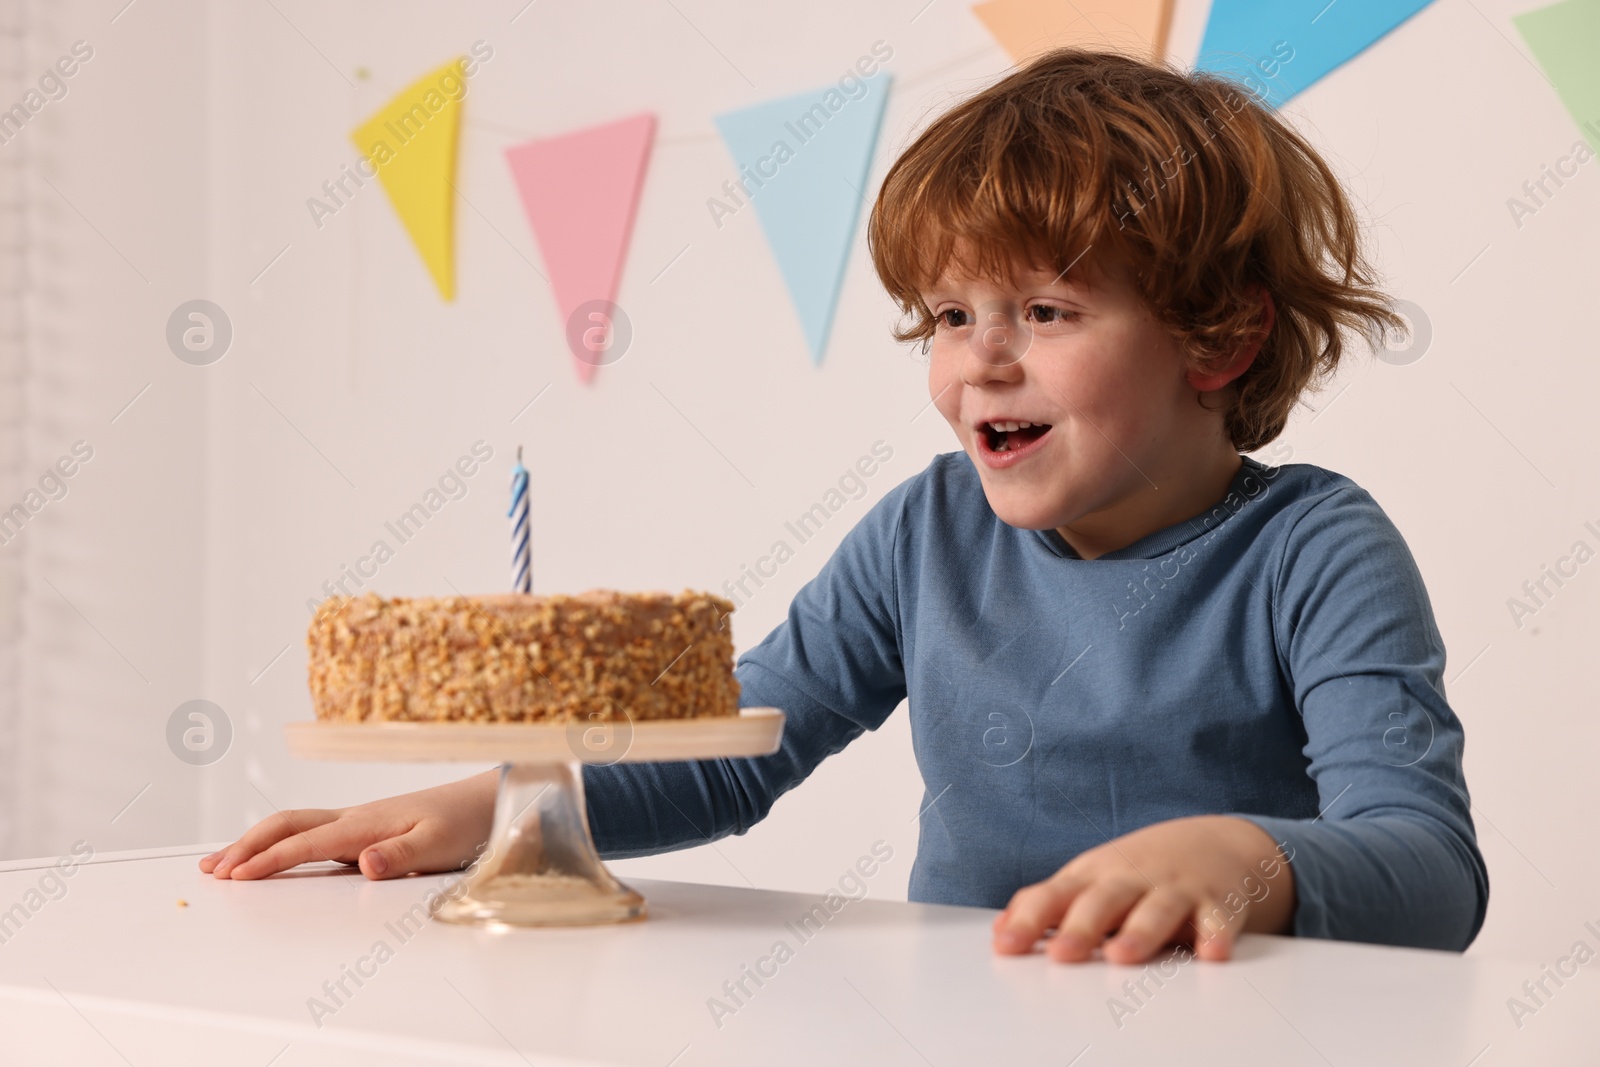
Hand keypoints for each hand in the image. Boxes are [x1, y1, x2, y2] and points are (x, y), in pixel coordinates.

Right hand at [199, 769, 499, 880]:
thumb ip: (402, 854)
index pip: (306, 842)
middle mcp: (353, 818)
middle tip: (211, 870)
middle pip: (286, 826)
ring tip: (221, 863)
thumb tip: (365, 864)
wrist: (484, 802)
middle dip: (246, 846)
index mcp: (364, 824)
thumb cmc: (464, 822)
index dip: (269, 859)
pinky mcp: (363, 829)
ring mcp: (355, 821)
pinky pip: (309, 833)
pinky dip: (279, 843)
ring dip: (255, 841)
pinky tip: (272, 857)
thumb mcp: (439, 844)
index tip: (236, 876)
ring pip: (293, 826)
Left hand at [991, 815, 1294, 963]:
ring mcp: (1175, 888)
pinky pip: (1218, 919)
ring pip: (1157, 909)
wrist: (1214, 842)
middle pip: (1103, 900)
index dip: (1029, 920)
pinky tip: (1211, 953)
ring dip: (1140, 931)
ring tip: (1123, 955)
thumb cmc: (1139, 870)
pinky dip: (1216, 934)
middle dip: (1082, 926)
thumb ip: (1048, 907)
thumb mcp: (1090, 879)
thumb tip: (1000, 934)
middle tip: (1062, 955)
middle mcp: (1132, 879)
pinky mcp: (1218, 902)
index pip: (1055, 896)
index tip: (1006, 945)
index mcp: (1094, 876)